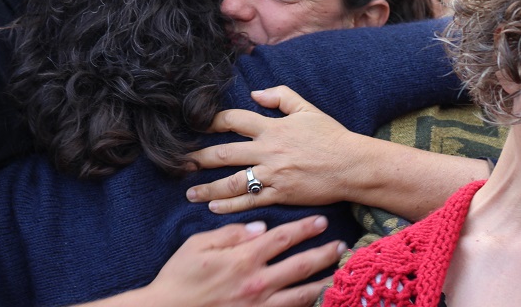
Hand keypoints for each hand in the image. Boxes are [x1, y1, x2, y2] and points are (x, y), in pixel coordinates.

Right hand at [140, 216, 344, 306]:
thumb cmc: (179, 278)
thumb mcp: (197, 245)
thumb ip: (230, 234)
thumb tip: (258, 227)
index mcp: (243, 259)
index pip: (282, 238)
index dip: (304, 228)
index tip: (320, 221)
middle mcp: (257, 282)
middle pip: (300, 265)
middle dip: (324, 253)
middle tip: (342, 245)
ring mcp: (260, 306)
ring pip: (302, 294)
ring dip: (324, 282)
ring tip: (341, 275)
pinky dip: (307, 306)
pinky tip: (319, 301)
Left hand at [186, 85, 369, 211]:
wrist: (352, 165)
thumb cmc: (331, 136)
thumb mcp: (307, 109)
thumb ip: (281, 96)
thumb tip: (256, 92)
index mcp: (272, 128)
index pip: (234, 120)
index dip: (211, 121)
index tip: (195, 124)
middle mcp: (268, 151)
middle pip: (224, 153)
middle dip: (198, 158)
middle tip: (180, 162)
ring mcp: (273, 175)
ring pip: (232, 182)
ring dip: (207, 188)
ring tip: (190, 192)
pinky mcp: (281, 195)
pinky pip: (250, 202)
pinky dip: (229, 206)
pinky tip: (213, 208)